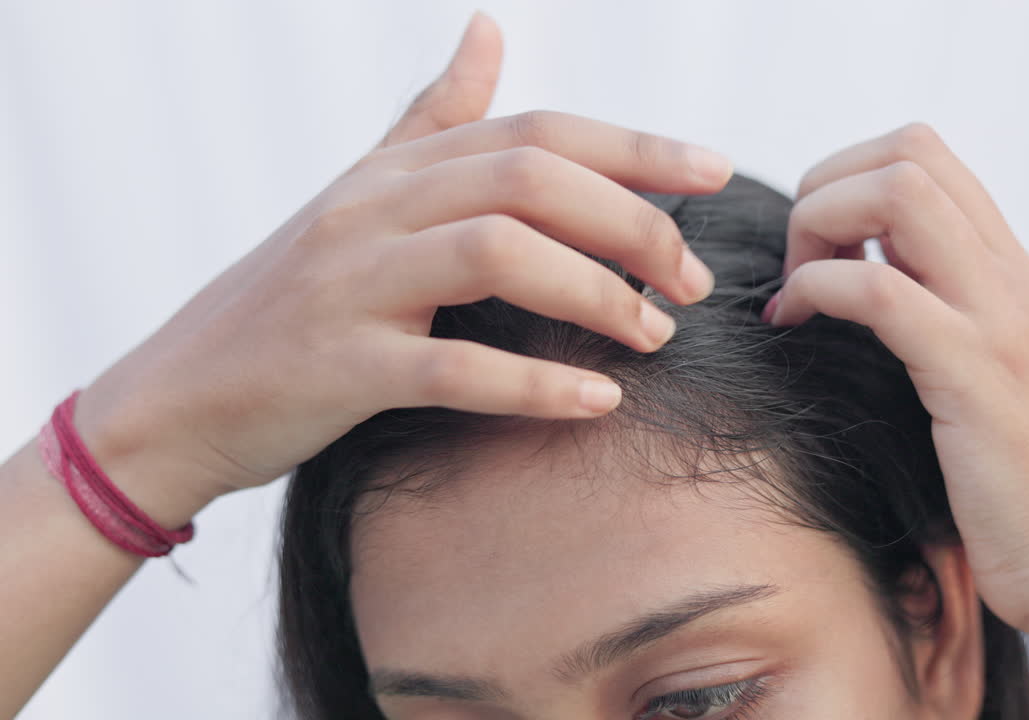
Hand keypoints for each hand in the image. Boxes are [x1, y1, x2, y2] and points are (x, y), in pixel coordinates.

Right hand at [69, 12, 732, 520]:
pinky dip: (533, 384)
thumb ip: (432, 116)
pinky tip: (598, 401)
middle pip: (528, 179)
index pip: (535, 133)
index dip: (635, 148)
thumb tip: (490, 26)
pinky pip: (450, 368)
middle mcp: (375, 209)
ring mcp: (352, 285)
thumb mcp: (362, 193)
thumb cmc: (292, 297)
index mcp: (396, 169)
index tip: (715, 172)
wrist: (182, 394)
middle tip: (688, 281)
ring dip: (595, 293)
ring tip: (654, 333)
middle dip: (630, 223)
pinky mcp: (338, 367)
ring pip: (496, 255)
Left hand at [763, 123, 1028, 631]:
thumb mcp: (975, 376)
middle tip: (797, 267)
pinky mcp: (975, 376)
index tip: (816, 252)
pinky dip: (817, 291)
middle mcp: (1011, 278)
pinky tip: (794, 327)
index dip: (847, 180)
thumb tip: (850, 278)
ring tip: (796, 294)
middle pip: (908, 153)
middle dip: (826, 190)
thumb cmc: (1012, 484)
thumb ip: (932, 315)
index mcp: (1009, 273)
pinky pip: (881, 291)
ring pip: (898, 194)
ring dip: (818, 228)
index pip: (923, 155)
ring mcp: (999, 320)